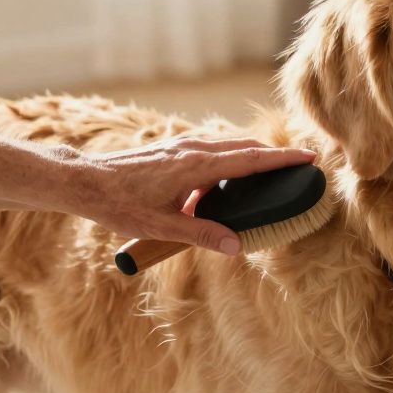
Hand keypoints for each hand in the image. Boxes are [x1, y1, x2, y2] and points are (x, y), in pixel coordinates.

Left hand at [77, 137, 316, 253]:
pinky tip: (224, 180)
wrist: (85, 181)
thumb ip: (202, 235)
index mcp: (196, 166)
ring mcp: (181, 145)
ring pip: (227, 145)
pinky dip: (229, 158)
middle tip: (298, 164)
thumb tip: (237, 246)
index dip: (281, 159)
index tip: (307, 157)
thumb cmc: (120, 205)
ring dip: (250, 155)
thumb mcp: (163, 226)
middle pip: (244, 147)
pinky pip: (211, 149)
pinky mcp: (172, 148)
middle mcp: (192, 148)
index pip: (250, 159)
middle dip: (273, 155)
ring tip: (267, 172)